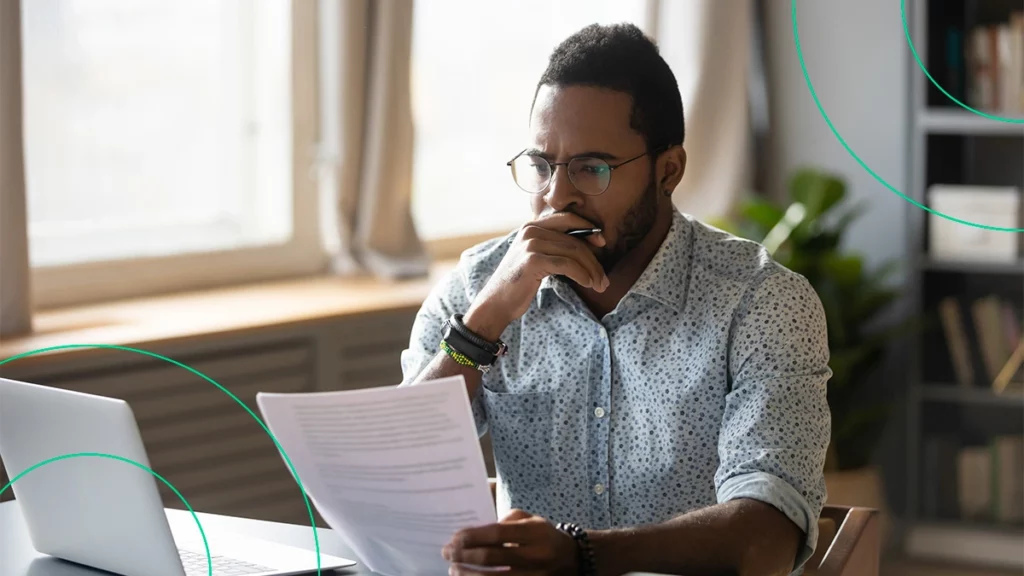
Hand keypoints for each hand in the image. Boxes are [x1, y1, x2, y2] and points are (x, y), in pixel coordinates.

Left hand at [442, 509, 579, 575]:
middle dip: (464, 555)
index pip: (497, 534)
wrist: (572, 559)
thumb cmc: (543, 535)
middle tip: (446, 553)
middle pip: (492, 558)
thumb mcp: (530, 519)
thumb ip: (504, 522)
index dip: (473, 536)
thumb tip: (473, 533)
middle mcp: (536, 556)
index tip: (454, 537)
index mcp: (535, 533)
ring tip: (454, 569)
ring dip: (469, 575)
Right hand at [464, 213, 609, 340]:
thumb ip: (552, 246)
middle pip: (574, 240)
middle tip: (604, 278)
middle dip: (594, 259)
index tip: (602, 243)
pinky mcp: (533, 260)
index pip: (567, 220)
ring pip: (574, 252)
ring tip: (600, 284)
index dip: (588, 229)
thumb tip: (587, 245)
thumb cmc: (518, 284)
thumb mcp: (534, 258)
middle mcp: (530, 230)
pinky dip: (582, 275)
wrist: (495, 303)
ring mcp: (531, 244)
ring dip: (591, 270)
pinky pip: (567, 264)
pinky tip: (588, 284)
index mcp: (531, 226)